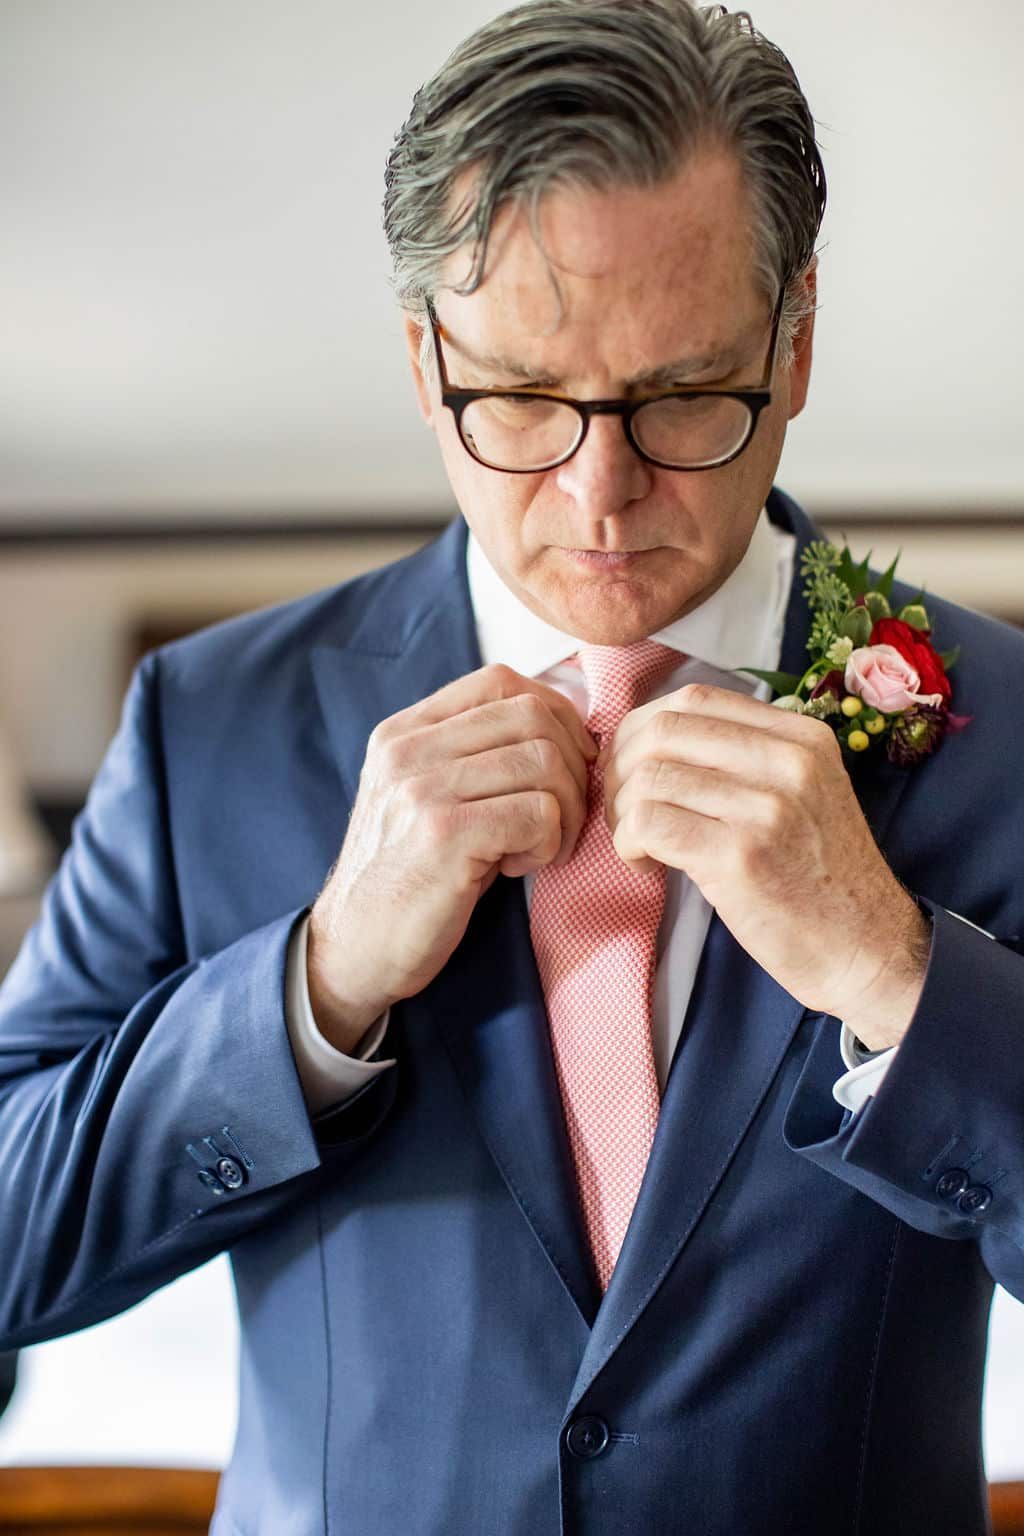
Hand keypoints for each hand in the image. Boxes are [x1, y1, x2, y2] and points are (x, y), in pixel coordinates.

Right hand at [307, 664, 596, 1050]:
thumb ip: (471, 756)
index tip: (569, 760)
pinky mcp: (444, 836)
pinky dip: (549, 844)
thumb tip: (566, 730)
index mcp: (403, 732)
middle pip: (532, 715)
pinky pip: (539, 813)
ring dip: (566, 812)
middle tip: (564, 817)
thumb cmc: (406, 877)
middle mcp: (408, 751)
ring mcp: (422, 790)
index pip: (500, 680)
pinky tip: (518, 869)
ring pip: (544, 762)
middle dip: (572, 766)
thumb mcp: (423, 798)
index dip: (555, 712)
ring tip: (540, 848)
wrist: (351, 949)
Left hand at [599, 682, 931, 1049]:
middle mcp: (789, 762)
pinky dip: (629, 843)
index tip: (635, 764)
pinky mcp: (740, 858)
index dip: (646, 727)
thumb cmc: (820, 876)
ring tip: (639, 842)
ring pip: (648, 777)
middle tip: (625, 807)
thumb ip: (745, 756)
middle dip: (623, 766)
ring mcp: (766, 808)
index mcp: (802, 737)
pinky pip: (648, 823)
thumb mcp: (804, 792)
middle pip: (663, 730)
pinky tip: (645, 863)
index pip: (696, 698)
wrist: (865, 947)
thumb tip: (650, 736)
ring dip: (622, 812)